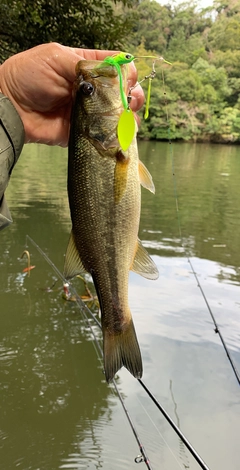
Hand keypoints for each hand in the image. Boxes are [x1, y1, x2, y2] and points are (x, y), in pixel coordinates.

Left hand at [0, 43, 143, 146]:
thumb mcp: (56, 58)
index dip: (126, 72)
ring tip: (125, 115)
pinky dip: (118, 134)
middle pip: (124, 91)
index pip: (116, 66)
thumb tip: (113, 75)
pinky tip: (120, 130)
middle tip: (129, 100)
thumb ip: (85, 65)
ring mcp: (91, 112)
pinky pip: (108, 134)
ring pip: (120, 114)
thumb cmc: (28, 77)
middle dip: (132, 94)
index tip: (126, 79)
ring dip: (128, 114)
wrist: (12, 108)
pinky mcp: (87, 132)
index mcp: (86, 67)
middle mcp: (92, 90)